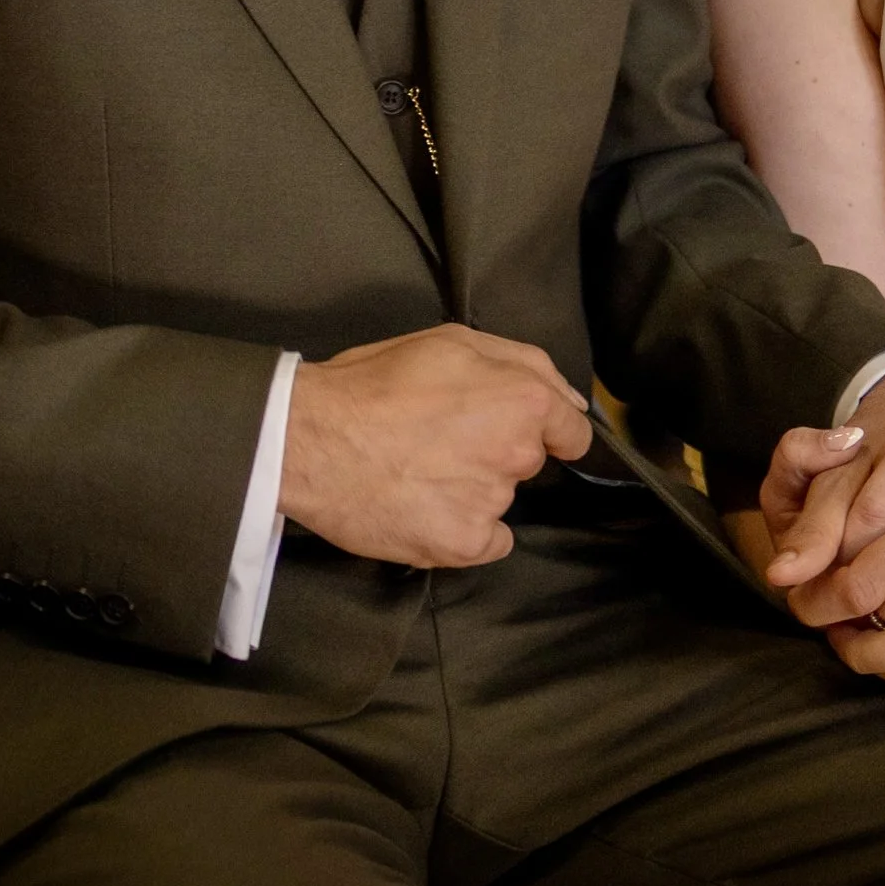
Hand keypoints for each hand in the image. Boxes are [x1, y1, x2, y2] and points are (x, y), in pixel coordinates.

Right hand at [280, 324, 591, 567]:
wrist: (312, 439)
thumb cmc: (378, 381)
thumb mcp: (452, 340)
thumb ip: (524, 363)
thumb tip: (568, 400)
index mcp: (523, 401)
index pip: (572, 431)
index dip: (547, 428)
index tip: (513, 428)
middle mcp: (517, 455)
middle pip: (527, 461)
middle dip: (496, 449)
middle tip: (442, 436)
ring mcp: (490, 505)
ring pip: (499, 498)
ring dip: (472, 488)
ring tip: (418, 469)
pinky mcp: (460, 545)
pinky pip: (486, 542)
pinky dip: (464, 530)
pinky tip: (427, 507)